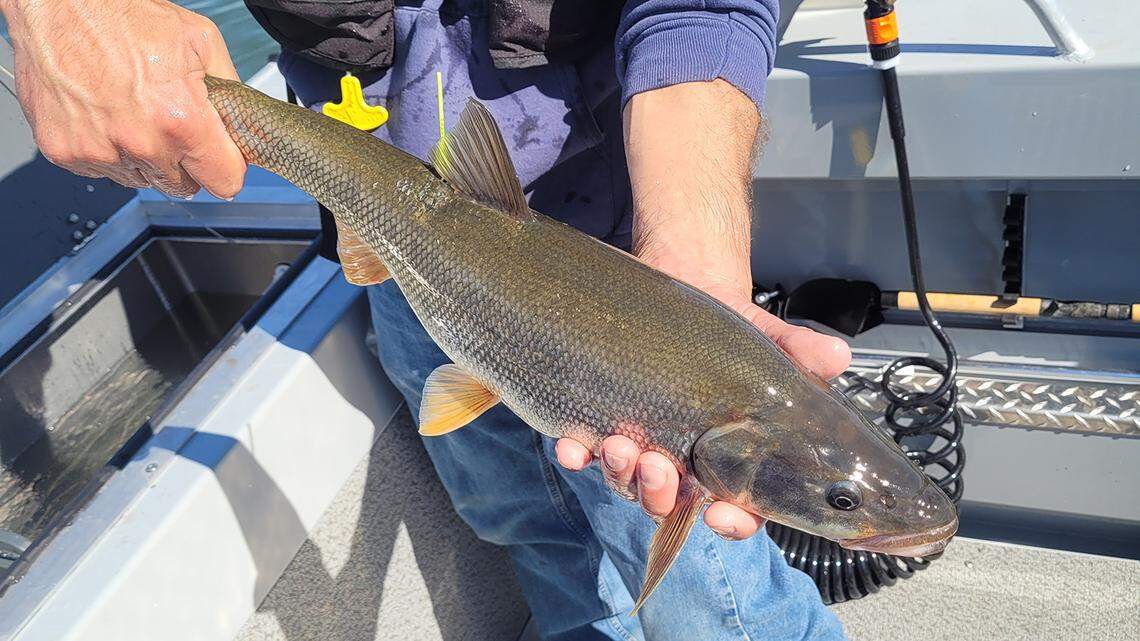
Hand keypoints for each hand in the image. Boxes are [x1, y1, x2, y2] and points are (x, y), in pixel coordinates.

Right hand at [3, 0, 245, 197]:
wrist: (56, 4)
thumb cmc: (123, 15)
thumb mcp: (200, 41)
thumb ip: (230, 90)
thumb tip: (243, 123)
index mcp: (180, 120)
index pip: (224, 182)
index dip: (226, 167)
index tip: (220, 158)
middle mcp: (140, 142)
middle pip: (184, 187)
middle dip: (185, 162)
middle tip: (171, 123)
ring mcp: (99, 151)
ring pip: (143, 180)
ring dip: (144, 156)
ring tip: (133, 111)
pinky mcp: (66, 153)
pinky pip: (104, 171)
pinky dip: (109, 150)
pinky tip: (107, 115)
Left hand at [554, 80, 850, 538]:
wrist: (679, 285)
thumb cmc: (728, 327)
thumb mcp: (768, 338)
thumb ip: (800, 352)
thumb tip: (837, 357)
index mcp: (731, 461)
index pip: (737, 507)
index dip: (732, 520)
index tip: (722, 512)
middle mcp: (684, 462)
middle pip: (672, 502)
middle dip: (661, 494)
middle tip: (660, 469)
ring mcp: (641, 445)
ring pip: (627, 482)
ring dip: (621, 474)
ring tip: (621, 445)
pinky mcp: (602, 420)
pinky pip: (586, 452)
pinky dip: (577, 453)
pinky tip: (572, 444)